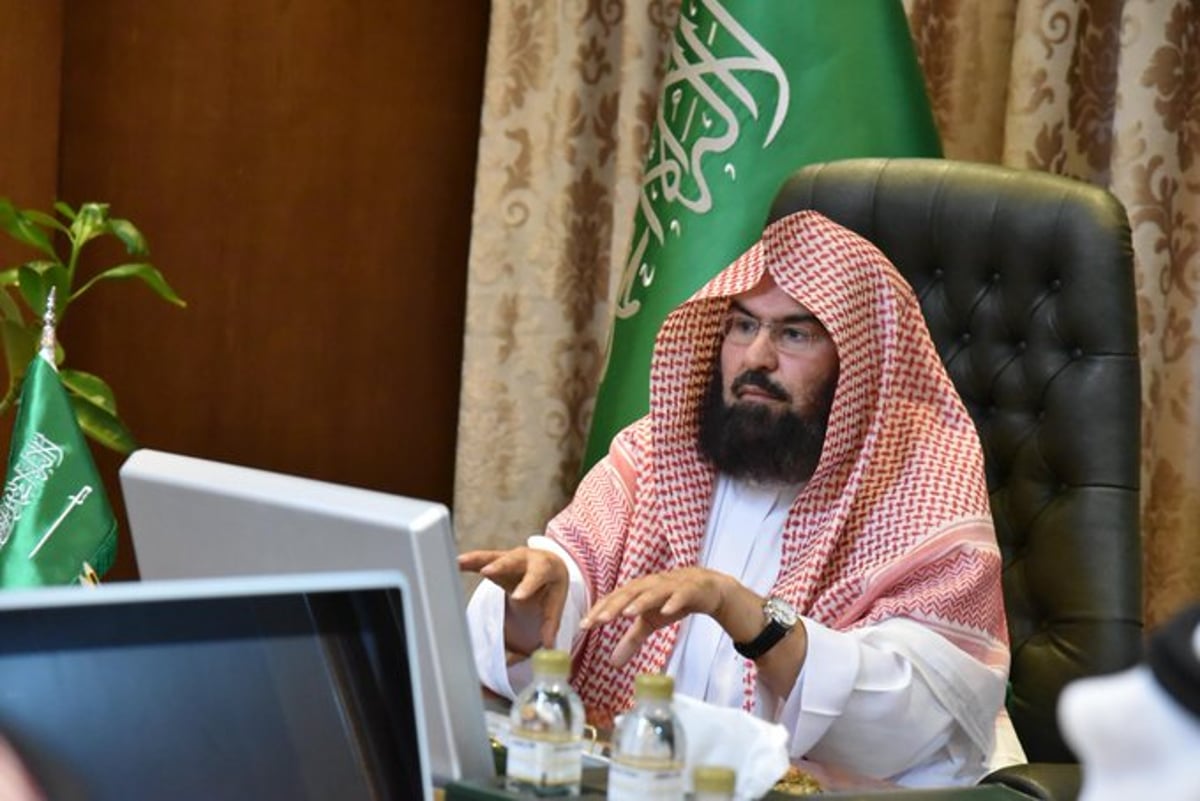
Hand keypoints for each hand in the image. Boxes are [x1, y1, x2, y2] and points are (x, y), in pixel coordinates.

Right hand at [459, 547, 568, 654]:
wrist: (550, 564)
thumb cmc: (551, 586)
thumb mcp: (555, 601)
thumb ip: (550, 623)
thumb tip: (547, 647)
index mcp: (546, 568)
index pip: (538, 575)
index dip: (527, 586)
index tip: (517, 598)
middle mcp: (528, 558)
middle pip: (514, 560)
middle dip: (500, 566)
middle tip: (486, 572)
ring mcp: (511, 557)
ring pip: (494, 557)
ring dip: (477, 560)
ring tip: (460, 563)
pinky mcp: (497, 559)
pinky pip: (481, 559)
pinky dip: (469, 561)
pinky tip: (455, 564)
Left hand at [580, 567, 733, 666]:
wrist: (705, 587)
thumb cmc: (671, 601)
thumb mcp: (650, 622)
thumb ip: (632, 639)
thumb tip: (612, 663)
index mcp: (637, 591)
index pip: (613, 600)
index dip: (599, 612)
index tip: (584, 626)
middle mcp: (650, 585)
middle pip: (628, 594)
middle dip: (613, 607)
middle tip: (599, 621)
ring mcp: (670, 586)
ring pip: (652, 592)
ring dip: (639, 602)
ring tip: (627, 613)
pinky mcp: (689, 589)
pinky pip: (680, 595)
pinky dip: (673, 602)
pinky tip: (666, 611)